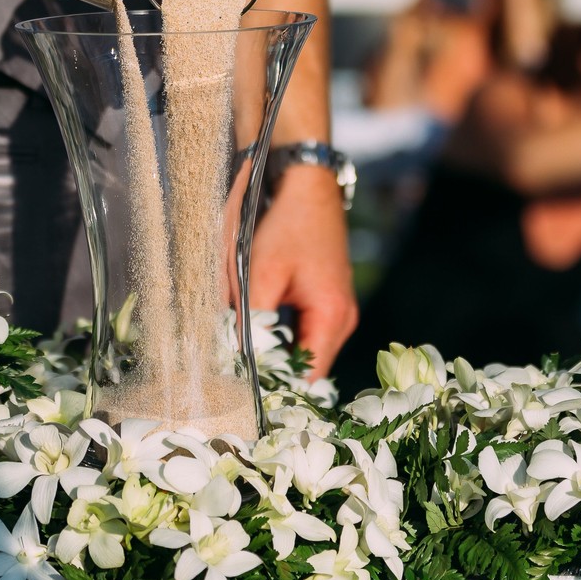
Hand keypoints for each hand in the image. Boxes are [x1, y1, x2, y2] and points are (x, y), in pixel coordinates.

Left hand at [246, 167, 356, 376]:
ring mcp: (339, 311)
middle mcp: (343, 319)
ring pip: (307, 352)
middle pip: (309, 367)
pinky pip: (307, 334)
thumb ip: (251, 321)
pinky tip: (258, 335)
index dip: (277, 387)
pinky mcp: (329, 302)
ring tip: (243, 357)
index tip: (245, 393)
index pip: (308, 375)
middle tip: (237, 378)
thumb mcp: (261, 273)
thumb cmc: (287, 225)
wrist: (306, 186)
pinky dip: (283, 338)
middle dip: (275, 373)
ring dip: (278, 355)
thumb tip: (237, 360)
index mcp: (332, 315)